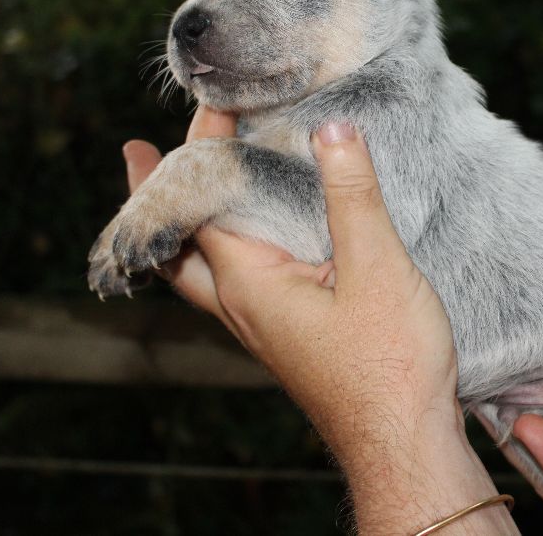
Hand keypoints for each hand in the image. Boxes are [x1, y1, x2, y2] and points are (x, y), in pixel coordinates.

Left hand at [122, 107, 517, 534]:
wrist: (404, 442)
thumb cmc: (389, 366)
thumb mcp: (378, 269)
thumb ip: (352, 197)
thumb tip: (333, 129)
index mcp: (249, 284)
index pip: (199, 203)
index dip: (200, 147)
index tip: (212, 100)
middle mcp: (242, 306)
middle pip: (177, 242)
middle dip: (157, 194)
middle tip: (139, 153)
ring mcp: (262, 325)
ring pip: (203, 263)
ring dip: (189, 218)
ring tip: (185, 185)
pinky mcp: (288, 334)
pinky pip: (238, 278)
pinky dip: (228, 241)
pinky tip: (257, 234)